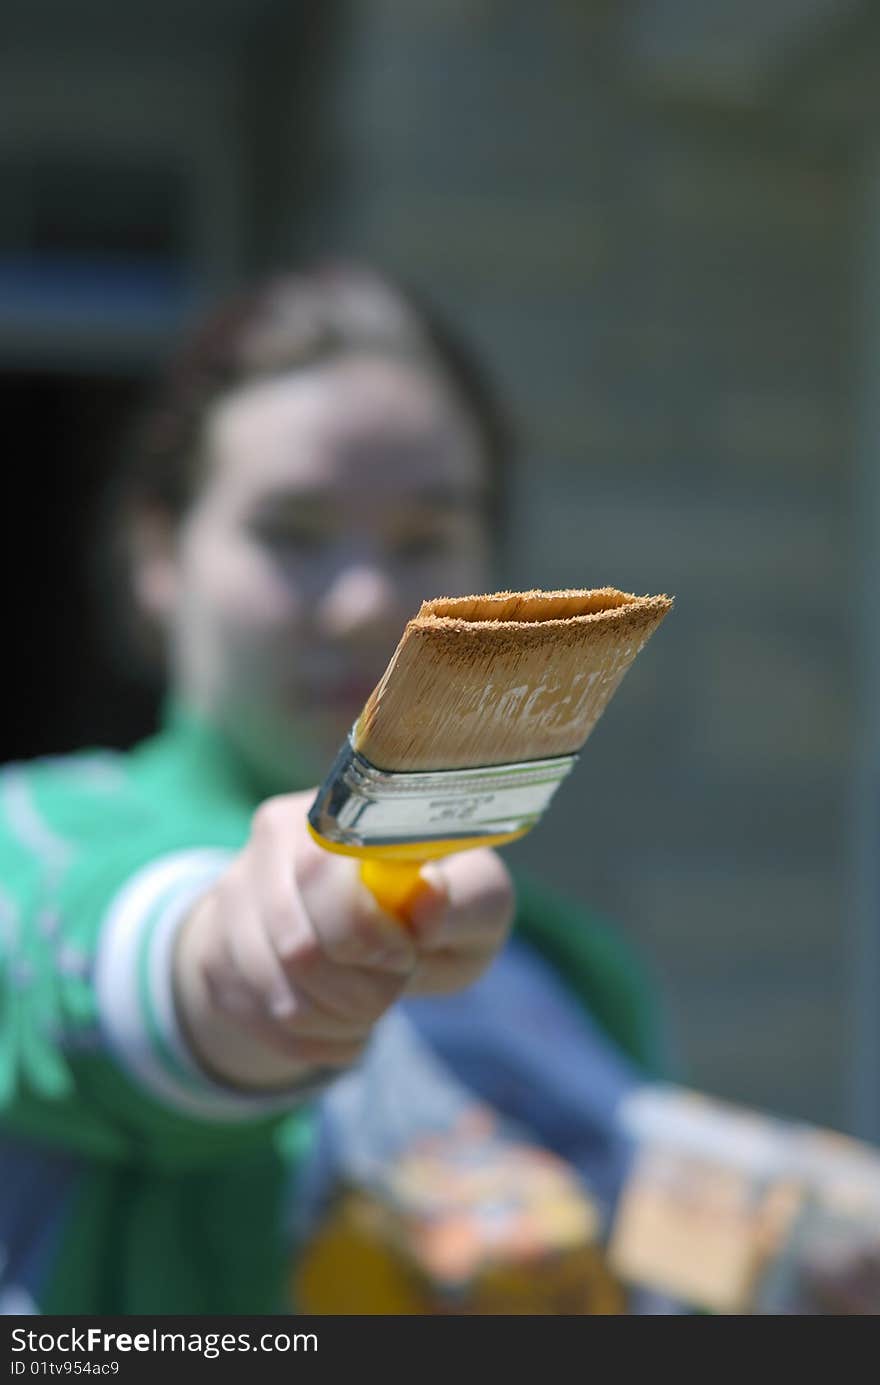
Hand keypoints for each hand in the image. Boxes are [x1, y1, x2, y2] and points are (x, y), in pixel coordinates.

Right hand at [173, 792, 513, 1090]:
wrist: (365, 929)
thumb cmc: (436, 916)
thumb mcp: (475, 910)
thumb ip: (464, 904)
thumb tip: (427, 895)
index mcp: (353, 805)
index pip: (324, 872)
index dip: (368, 936)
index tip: (405, 955)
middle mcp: (285, 828)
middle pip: (298, 945)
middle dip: (356, 993)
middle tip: (389, 991)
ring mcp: (240, 882)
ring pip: (274, 989)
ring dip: (333, 1020)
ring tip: (366, 1012)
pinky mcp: (216, 938)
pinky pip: (252, 1014)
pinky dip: (306, 1039)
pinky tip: (337, 1028)